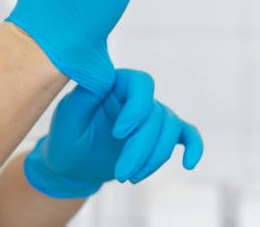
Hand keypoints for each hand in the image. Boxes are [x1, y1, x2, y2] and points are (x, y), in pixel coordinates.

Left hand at [23, 69, 203, 198]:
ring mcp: (150, 114)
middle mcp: (135, 96)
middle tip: (122, 175)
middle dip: (142, 148)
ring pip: (170, 128)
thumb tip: (104, 80)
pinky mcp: (159, 135)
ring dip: (155, 157)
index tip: (118, 134)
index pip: (140, 82)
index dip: (137, 108)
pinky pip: (187, 134)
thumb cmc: (66, 139)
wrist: (73, 166)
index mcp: (113, 84)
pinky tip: (189, 164)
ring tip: (130, 178)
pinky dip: (194, 146)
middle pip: (156, 113)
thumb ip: (83, 98)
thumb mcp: (67, 120)